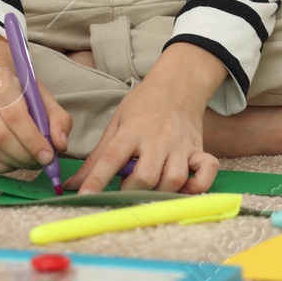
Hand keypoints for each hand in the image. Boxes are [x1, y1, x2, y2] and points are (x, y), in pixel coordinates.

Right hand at [0, 31, 71, 173]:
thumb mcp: (44, 97)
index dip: (32, 139)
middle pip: (0, 135)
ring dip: (14, 162)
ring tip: (30, 161)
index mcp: (2, 83)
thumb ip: (58, 119)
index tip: (48, 155)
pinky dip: (1, 166)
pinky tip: (14, 162)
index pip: (14, 116)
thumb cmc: (21, 90)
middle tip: (41, 161)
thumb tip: (60, 145)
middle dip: (24, 155)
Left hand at [64, 42, 224, 194]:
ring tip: (151, 188)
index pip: (112, 157)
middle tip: (126, 189)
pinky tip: (184, 188)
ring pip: (174, 179)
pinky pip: (206, 172)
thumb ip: (98, 157)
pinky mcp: (199, 149)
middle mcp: (157, 139)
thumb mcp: (116, 123)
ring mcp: (181, 145)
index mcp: (132, 130)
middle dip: (132, 190)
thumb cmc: (143, 105)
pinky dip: (198, 186)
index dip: (97, 179)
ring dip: (160, 191)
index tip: (84, 196)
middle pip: (146, 176)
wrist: (178, 84)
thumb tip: (75, 184)